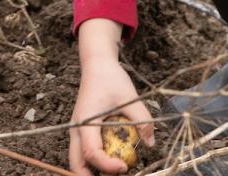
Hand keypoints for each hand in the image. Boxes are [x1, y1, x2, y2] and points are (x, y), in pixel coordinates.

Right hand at [70, 23, 152, 175]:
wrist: (97, 64)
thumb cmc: (111, 78)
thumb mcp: (130, 97)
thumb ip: (142, 120)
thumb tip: (150, 144)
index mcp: (86, 120)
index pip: (92, 152)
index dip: (107, 165)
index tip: (125, 166)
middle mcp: (77, 129)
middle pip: (77, 164)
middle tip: (118, 174)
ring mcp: (77, 131)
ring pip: (78, 161)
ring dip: (93, 171)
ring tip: (116, 169)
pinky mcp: (82, 131)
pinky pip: (84, 154)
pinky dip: (95, 163)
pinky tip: (113, 160)